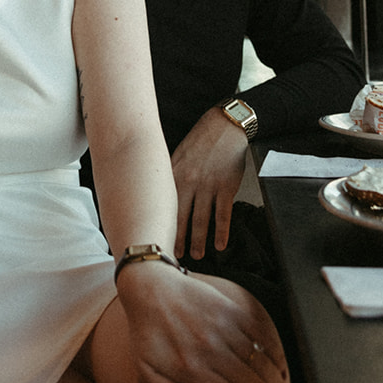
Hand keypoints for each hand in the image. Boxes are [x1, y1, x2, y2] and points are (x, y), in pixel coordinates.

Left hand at [115, 263, 294, 382]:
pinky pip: (262, 336)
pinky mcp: (232, 310)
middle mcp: (210, 348)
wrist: (150, 288)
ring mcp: (224, 327)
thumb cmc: (148, 337)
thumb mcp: (146, 375)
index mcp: (190, 368)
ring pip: (261, 363)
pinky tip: (282, 374)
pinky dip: (276, 356)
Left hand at [171, 106, 250, 257]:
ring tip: (196, 255)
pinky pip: (223, 214)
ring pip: (201, 219)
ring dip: (198, 240)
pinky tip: (220, 245)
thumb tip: (162, 197)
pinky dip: (222, 232)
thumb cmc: (201, 140)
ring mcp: (208, 185)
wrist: (225, 126)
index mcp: (173, 174)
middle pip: (180, 217)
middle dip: (177, 239)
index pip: (162, 205)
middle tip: (174, 256)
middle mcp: (189, 182)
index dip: (159, 224)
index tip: (156, 238)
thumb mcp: (178, 154)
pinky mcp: (226, 187)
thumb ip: (171, 176)